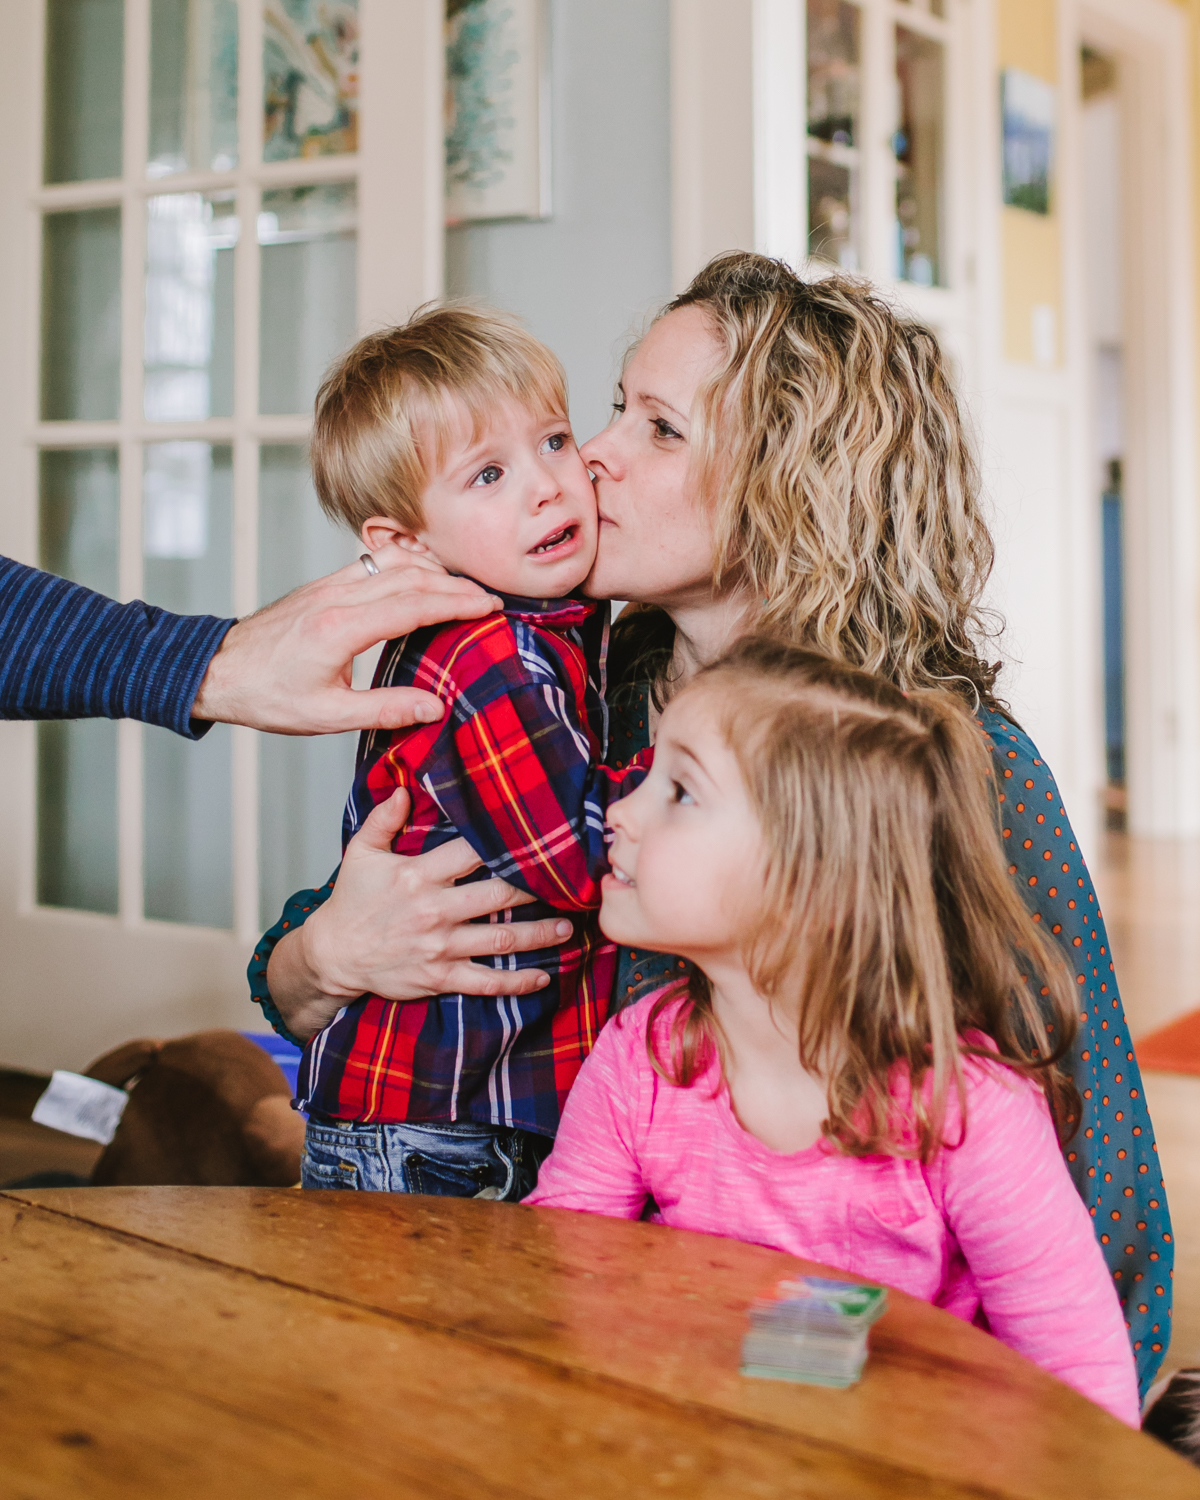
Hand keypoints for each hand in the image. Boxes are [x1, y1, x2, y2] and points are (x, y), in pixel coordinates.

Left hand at [191, 544, 500, 733]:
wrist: (216, 671)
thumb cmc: (266, 696)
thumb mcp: (326, 716)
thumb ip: (385, 710)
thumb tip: (435, 706)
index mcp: (341, 630)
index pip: (414, 605)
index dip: (458, 604)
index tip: (490, 607)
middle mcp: (337, 598)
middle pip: (412, 577)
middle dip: (456, 586)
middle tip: (490, 599)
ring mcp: (329, 587)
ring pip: (394, 563)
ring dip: (434, 572)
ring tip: (463, 589)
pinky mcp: (323, 587)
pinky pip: (374, 564)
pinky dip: (406, 566)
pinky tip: (422, 576)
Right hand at [268, 788, 573, 1039]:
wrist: (332, 954)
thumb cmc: (350, 901)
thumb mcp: (360, 853)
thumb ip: (383, 819)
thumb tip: (403, 787)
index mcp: (418, 875)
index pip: (470, 853)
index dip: (505, 843)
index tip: (538, 835)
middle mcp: (434, 911)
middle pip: (497, 895)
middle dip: (537, 889)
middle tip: (570, 883)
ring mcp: (439, 947)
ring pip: (500, 939)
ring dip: (539, 935)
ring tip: (568, 927)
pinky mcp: (439, 977)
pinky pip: (485, 981)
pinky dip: (516, 981)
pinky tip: (543, 976)